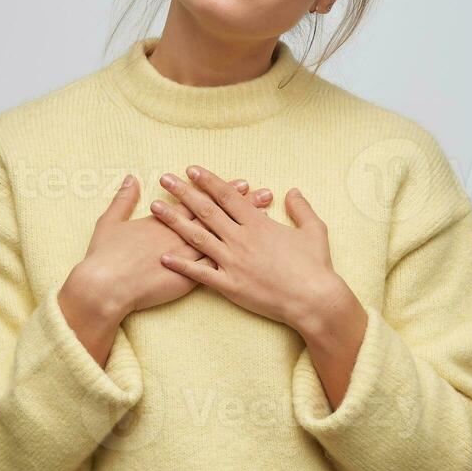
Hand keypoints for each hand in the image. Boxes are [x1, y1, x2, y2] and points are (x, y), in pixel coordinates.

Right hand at [71, 173, 273, 319]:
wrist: (104, 287)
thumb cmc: (104, 257)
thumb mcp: (109, 222)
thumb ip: (123, 200)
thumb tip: (131, 178)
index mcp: (163, 222)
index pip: (199, 202)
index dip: (221, 193)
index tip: (241, 182)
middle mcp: (179, 237)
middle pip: (217, 217)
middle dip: (243, 205)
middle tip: (264, 193)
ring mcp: (186, 258)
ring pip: (223, 241)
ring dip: (245, 230)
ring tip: (266, 218)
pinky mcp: (187, 281)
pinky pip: (216, 268)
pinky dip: (236, 259)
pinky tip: (254, 255)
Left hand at [151, 165, 347, 331]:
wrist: (314, 300)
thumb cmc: (316, 266)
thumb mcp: (314, 230)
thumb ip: (301, 208)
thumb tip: (292, 191)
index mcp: (259, 224)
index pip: (228, 196)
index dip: (208, 181)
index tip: (191, 169)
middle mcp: (242, 239)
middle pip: (206, 211)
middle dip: (183, 192)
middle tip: (165, 179)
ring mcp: (233, 262)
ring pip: (197, 237)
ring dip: (174, 221)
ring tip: (155, 208)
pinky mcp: (230, 286)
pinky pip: (200, 274)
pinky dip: (181, 265)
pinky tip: (163, 256)